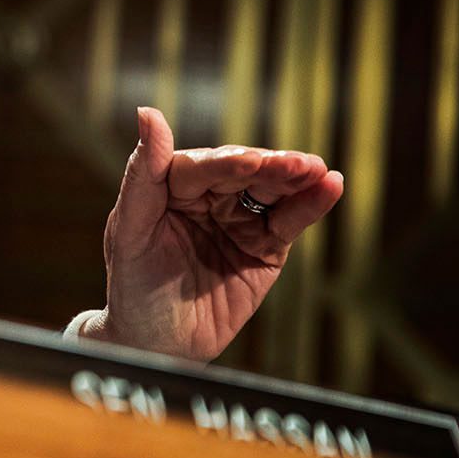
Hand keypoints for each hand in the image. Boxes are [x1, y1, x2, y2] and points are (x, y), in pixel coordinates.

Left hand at [79, 107, 344, 359]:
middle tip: (299, 164)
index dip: (227, 164)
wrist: (157, 344)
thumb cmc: (133, 286)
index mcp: (169, 187)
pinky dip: (310, 205)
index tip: (249, 162)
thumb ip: (142, 174)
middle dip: (271, 167)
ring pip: (271, 192)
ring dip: (297, 179)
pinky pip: (289, 221)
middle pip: (243, 173)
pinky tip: (329, 188)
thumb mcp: (129, 230)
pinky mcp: (265, 247)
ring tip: (319, 171)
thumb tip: (148, 113)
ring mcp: (238, 220)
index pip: (202, 166)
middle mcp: (206, 197)